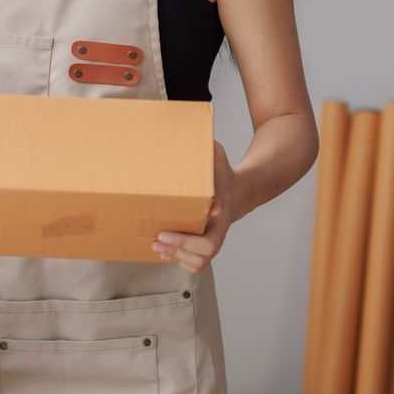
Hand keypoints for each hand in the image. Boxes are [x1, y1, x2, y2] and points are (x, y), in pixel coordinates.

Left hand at [153, 141, 238, 273]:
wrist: (237, 193)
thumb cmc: (221, 173)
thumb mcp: (217, 154)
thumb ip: (205, 147)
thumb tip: (188, 129)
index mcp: (223, 202)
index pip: (219, 215)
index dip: (208, 217)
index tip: (199, 216)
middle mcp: (220, 225)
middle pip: (209, 248)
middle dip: (184, 245)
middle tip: (161, 236)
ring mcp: (214, 239)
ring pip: (200, 260)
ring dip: (177, 255)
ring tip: (156, 245)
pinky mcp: (206, 248)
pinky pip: (194, 264)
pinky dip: (178, 261)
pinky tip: (164, 250)